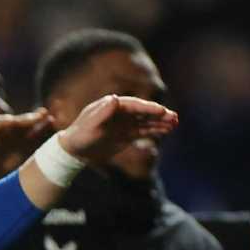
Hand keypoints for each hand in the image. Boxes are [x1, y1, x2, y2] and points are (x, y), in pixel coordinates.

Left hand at [0, 110, 52, 188]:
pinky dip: (46, 131)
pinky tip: (59, 128)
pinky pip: (37, 136)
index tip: (14, 122)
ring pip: (29, 126)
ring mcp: (16, 137)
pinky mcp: (25, 144)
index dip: (6, 123)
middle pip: (17, 121)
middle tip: (41, 115)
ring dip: (40, 122)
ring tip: (53, 118)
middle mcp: (4, 132)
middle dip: (28, 118)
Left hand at [56, 94, 178, 164]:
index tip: (161, 111)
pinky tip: (166, 130)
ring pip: (146, 121)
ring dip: (160, 122)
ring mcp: (125, 124)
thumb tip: (115, 98)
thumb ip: (103, 112)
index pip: (134, 105)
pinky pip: (143, 131)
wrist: (75, 151)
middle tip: (174, 117)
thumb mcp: (90, 124)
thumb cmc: (80, 136)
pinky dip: (154, 131)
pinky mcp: (126, 135)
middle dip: (158, 114)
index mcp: (112, 106)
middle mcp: (120, 113)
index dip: (148, 107)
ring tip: (174, 123)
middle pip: (143, 111)